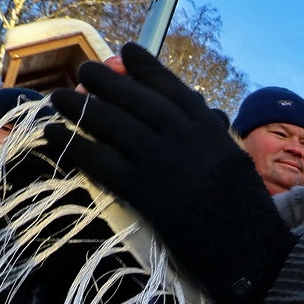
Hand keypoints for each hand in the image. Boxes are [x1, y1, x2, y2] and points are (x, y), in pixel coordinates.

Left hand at [42, 43, 296, 303]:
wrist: (251, 252)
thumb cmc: (247, 214)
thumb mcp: (235, 164)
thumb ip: (213, 138)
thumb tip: (205, 114)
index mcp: (210, 131)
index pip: (172, 88)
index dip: (146, 68)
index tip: (127, 51)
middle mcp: (184, 138)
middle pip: (135, 99)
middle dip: (105, 80)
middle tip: (84, 70)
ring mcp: (163, 163)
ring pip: (112, 124)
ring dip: (80, 107)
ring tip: (59, 98)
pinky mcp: (144, 192)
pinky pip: (99, 161)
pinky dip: (71, 145)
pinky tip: (53, 135)